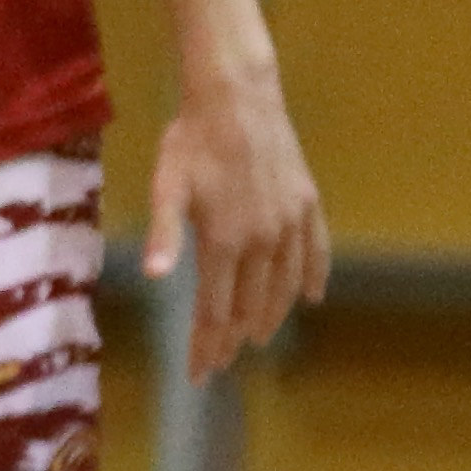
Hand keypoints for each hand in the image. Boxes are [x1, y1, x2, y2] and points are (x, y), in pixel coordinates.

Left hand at [145, 63, 330, 380]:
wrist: (238, 96)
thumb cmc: (192, 139)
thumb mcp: (167, 185)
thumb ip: (163, 232)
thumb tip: (154, 276)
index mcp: (224, 240)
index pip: (215, 310)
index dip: (206, 346)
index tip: (199, 374)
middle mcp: (263, 240)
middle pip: (251, 306)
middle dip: (233, 340)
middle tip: (222, 362)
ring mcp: (290, 224)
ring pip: (285, 286)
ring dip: (272, 317)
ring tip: (258, 337)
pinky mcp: (308, 204)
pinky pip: (317, 251)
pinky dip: (315, 278)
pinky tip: (313, 297)